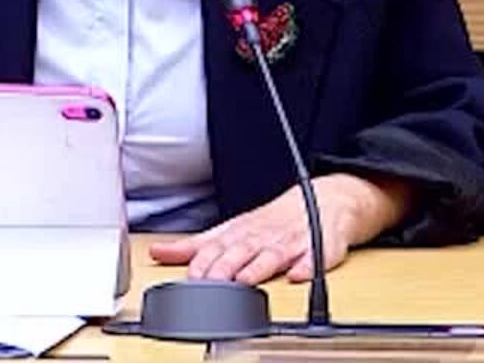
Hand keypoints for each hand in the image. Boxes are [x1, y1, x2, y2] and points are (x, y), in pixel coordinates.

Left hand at [147, 173, 412, 284]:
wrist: (325, 200)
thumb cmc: (273, 222)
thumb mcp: (231, 230)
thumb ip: (195, 246)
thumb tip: (157, 252)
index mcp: (242, 232)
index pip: (219, 246)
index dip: (204, 261)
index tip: (190, 276)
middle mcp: (264, 235)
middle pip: (243, 250)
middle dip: (226, 266)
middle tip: (212, 282)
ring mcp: (292, 240)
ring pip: (274, 254)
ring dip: (260, 266)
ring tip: (246, 279)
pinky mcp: (320, 247)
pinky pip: (316, 256)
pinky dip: (308, 266)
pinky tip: (299, 274)